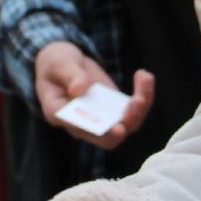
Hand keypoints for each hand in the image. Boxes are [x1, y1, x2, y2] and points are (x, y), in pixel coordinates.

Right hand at [33, 42, 155, 148]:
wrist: (64, 63)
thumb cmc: (55, 63)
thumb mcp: (59, 63)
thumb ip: (70, 75)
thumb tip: (80, 89)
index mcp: (60, 114)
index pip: (77, 128)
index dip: (97, 129)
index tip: (116, 126)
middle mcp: (82, 124)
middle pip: (107, 138)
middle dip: (125, 124)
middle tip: (138, 102)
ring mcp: (101, 118)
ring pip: (126, 125)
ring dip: (140, 108)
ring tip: (144, 79)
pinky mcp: (114, 109)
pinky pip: (133, 111)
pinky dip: (143, 95)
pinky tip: (144, 76)